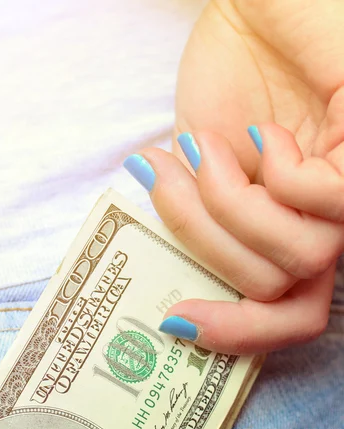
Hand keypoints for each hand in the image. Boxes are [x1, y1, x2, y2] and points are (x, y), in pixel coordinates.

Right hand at [125, 0, 343, 353]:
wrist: (250, 15)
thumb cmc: (227, 88)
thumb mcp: (195, 176)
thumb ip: (199, 231)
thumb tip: (168, 286)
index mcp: (281, 239)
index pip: (286, 318)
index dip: (234, 335)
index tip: (175, 322)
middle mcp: (322, 231)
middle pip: (282, 300)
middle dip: (209, 248)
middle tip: (169, 185)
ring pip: (297, 261)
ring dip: (229, 205)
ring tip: (213, 151)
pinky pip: (320, 202)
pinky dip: (274, 170)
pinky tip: (265, 134)